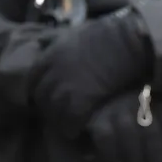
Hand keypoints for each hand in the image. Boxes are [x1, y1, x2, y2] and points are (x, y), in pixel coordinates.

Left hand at [32, 10, 152, 136]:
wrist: (128, 42)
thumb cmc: (110, 34)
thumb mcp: (77, 31)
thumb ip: (60, 39)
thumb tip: (46, 41)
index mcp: (52, 55)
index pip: (33, 78)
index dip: (38, 89)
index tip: (46, 95)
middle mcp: (54, 72)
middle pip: (41, 97)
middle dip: (47, 106)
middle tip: (57, 113)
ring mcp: (66, 87)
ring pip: (53, 111)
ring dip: (59, 120)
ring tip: (67, 126)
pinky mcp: (81, 100)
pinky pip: (70, 120)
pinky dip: (72, 127)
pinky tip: (77, 131)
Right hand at [87, 89, 161, 161]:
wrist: (105, 109)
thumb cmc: (139, 129)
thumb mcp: (159, 132)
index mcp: (158, 107)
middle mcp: (139, 105)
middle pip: (150, 127)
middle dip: (157, 154)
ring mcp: (117, 110)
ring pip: (128, 130)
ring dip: (135, 156)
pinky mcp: (98, 120)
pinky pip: (105, 137)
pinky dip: (113, 154)